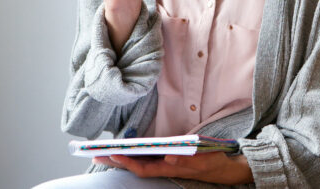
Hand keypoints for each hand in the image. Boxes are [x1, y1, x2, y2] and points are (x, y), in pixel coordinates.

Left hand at [93, 151, 253, 184]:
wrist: (223, 168)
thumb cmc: (212, 162)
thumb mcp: (203, 159)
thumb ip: (186, 160)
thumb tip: (168, 157)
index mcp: (170, 168)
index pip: (143, 168)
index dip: (127, 162)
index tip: (113, 153)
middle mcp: (164, 168)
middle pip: (136, 166)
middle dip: (116, 160)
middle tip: (96, 153)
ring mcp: (165, 165)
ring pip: (139, 163)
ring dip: (122, 158)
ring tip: (105, 151)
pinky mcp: (167, 161)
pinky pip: (146, 160)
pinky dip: (134, 156)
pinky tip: (126, 151)